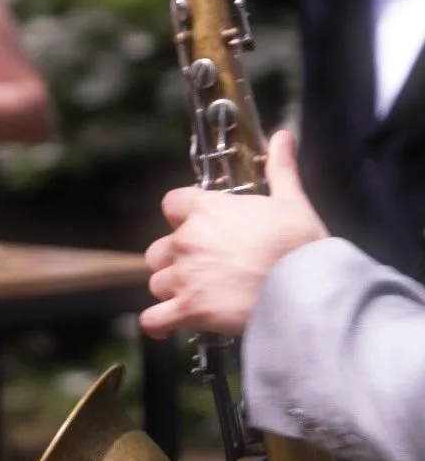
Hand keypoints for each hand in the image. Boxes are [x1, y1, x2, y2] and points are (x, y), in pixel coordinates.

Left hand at [139, 130, 326, 338]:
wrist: (305, 291)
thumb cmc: (298, 244)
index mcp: (204, 209)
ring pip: (157, 283)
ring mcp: (184, 276)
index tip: (198, 224)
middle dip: (175, 258)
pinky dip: (159, 323)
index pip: (171, 203)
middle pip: (158, 249)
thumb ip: (280, 167)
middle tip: (201, 267)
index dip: (182, 215)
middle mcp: (186, 240)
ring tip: (195, 295)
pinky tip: (168, 324)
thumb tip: (283, 136)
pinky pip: (154, 319)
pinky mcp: (189, 311)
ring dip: (172, 289)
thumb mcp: (291, 200)